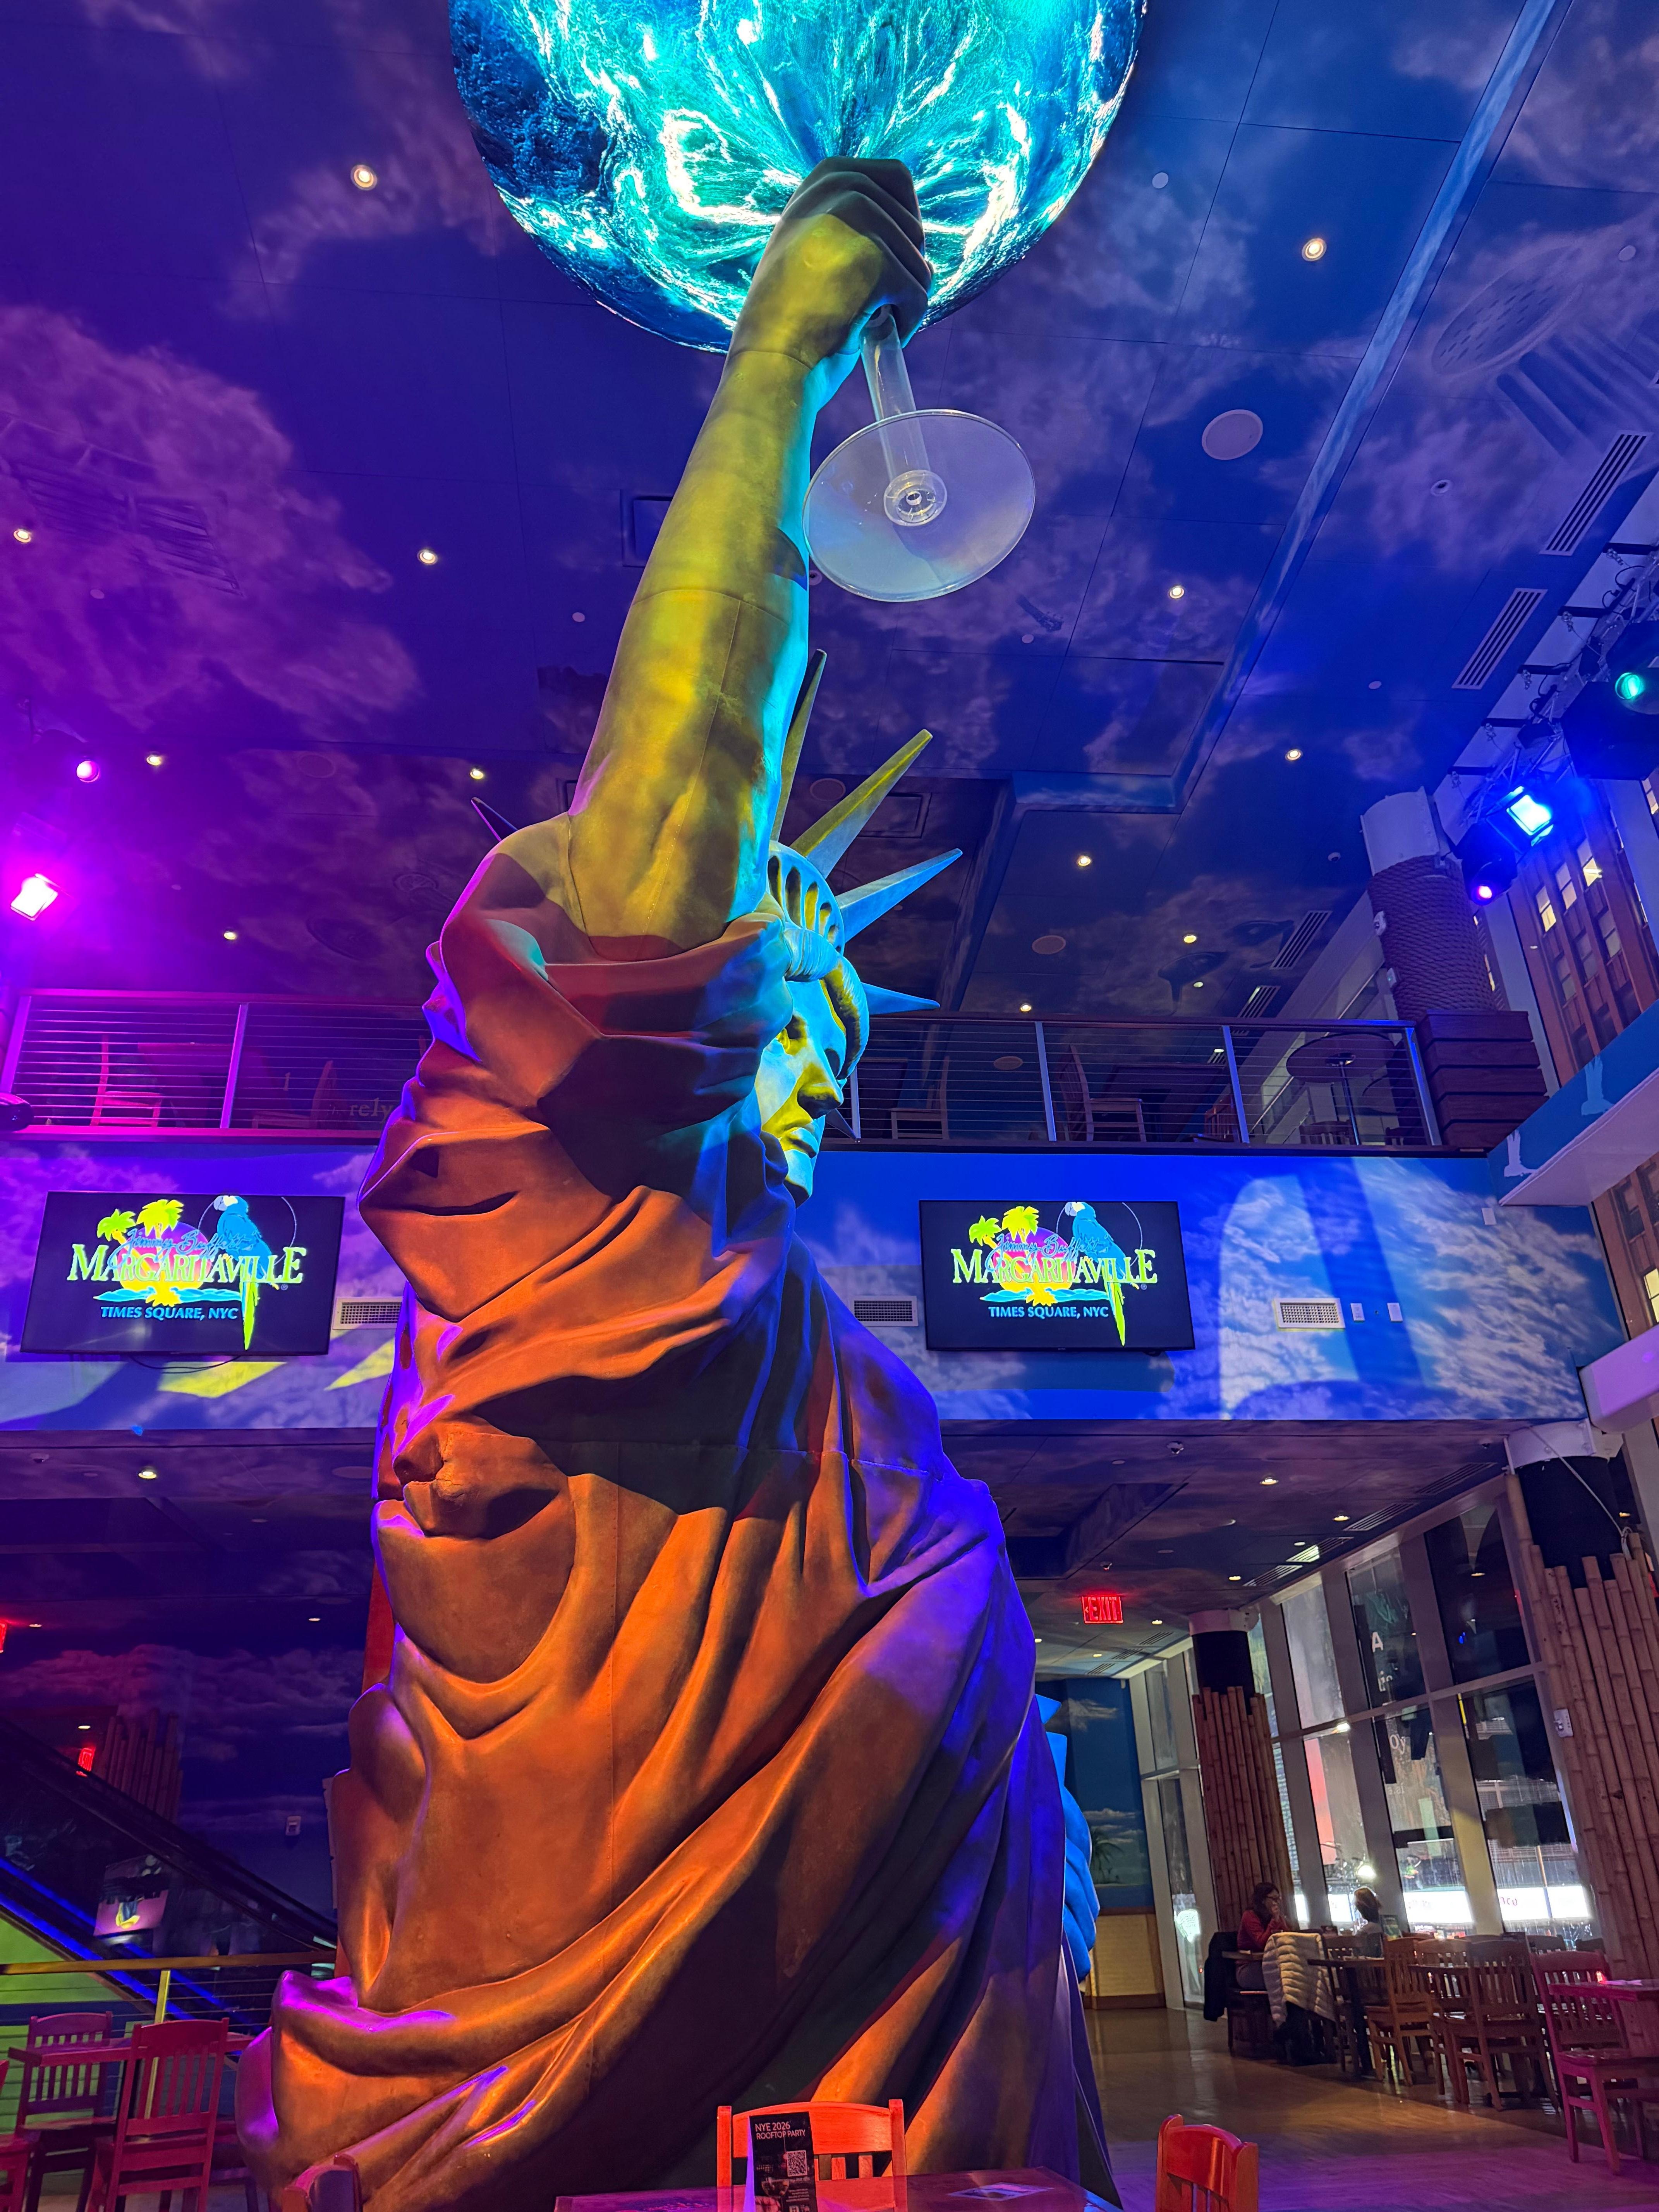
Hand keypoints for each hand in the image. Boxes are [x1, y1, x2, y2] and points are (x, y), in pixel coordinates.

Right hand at [730, 158, 930, 395]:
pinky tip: (875, 337)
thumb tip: (913, 236)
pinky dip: (907, 322)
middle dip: (908, 263)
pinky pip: (917, 293)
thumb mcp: (807, 249)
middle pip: (912, 219)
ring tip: (870, 321)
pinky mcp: (873, 259)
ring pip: (918, 260)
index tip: (898, 253)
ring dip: (905, 298)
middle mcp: (834, 192)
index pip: (893, 176)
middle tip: (882, 298)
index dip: (907, 218)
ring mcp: (852, 222)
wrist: (770, 361)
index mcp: (819, 185)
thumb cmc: (788, 321)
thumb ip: (845, 227)